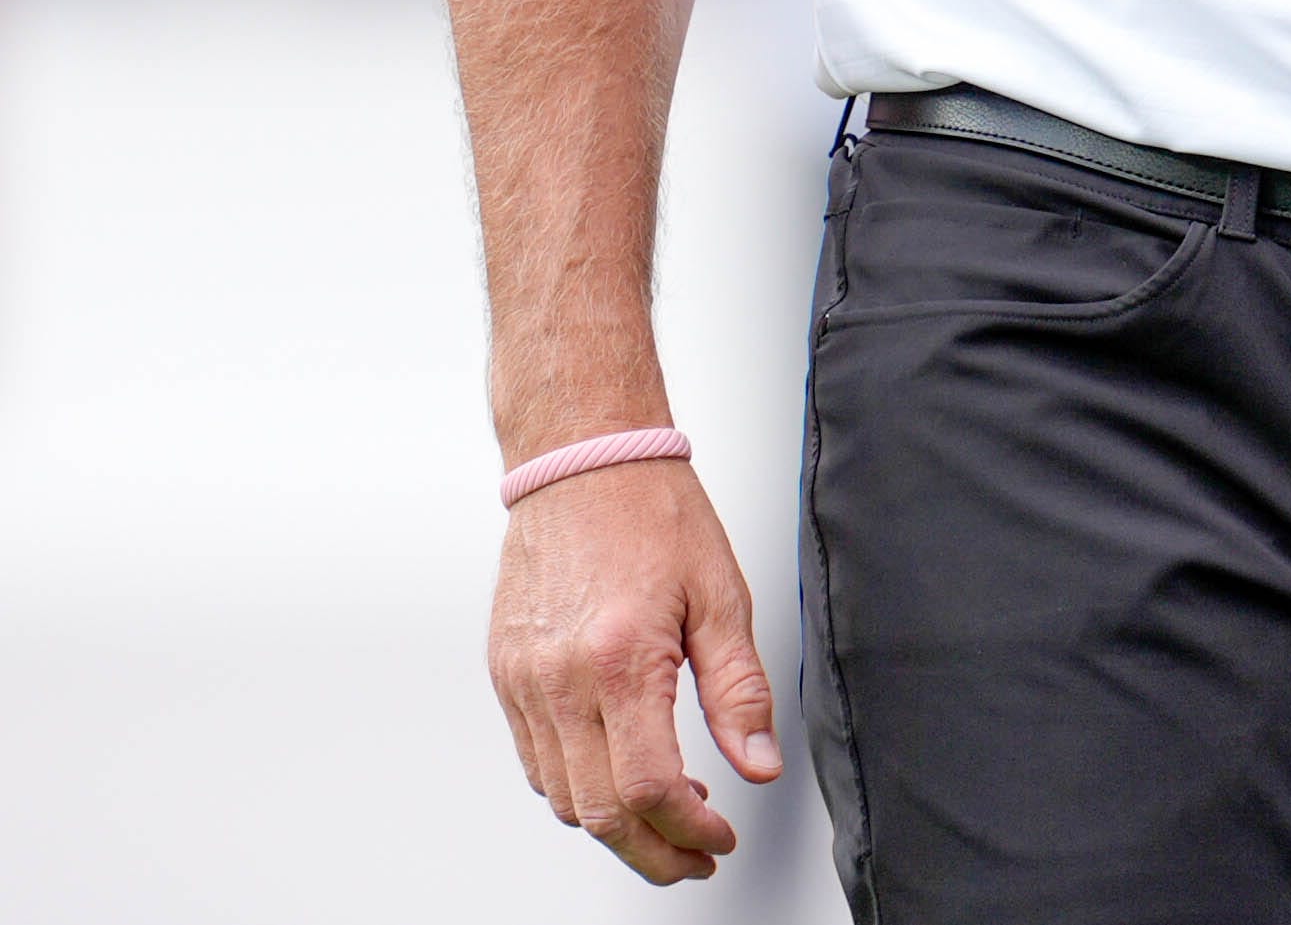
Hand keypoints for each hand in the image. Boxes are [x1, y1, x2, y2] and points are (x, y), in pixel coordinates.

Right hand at [486, 458, 781, 882]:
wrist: (582, 460)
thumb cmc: (652, 512)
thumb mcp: (723, 595)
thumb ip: (740, 690)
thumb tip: (759, 762)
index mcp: (619, 660)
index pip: (649, 788)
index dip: (690, 832)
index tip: (719, 840)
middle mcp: (559, 680)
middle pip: (598, 811)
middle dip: (651, 852)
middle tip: (696, 854)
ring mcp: (522, 681)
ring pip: (561, 796)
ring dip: (615, 823)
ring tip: (673, 812)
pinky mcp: (505, 674)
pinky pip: (536, 760)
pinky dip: (578, 786)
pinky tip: (621, 770)